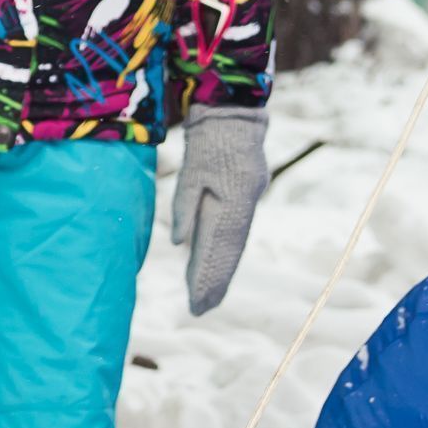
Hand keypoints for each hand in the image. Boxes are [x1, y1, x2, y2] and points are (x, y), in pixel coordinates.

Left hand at [173, 106, 268, 314]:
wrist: (233, 117)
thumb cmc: (208, 142)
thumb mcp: (192, 172)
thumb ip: (186, 207)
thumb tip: (181, 243)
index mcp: (232, 203)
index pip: (217, 249)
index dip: (207, 277)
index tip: (197, 301)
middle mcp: (243, 209)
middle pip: (228, 254)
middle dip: (214, 283)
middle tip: (201, 310)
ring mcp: (247, 205)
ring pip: (232, 247)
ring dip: (219, 273)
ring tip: (206, 298)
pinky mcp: (244, 201)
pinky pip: (234, 235)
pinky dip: (223, 255)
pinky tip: (213, 269)